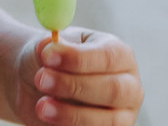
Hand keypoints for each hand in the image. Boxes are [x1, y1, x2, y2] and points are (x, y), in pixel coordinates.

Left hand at [11, 27, 143, 124]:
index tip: (47, 57)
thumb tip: (46, 49)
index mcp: (119, 54)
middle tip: (41, 80)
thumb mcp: (46, 48)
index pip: (108, 56)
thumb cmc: (49, 62)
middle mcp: (128, 85)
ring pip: (108, 120)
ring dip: (70, 114)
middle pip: (113, 90)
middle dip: (73, 85)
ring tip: (41, 106)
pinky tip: (50, 119)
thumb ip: (47, 48)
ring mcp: (123, 115)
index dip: (78, 58)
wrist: (39, 87)